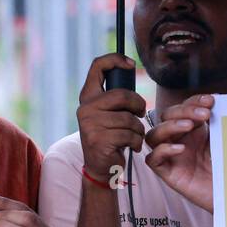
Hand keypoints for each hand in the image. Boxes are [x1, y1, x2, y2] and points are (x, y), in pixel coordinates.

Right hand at [77, 54, 145, 181]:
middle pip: (122, 95)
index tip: (131, 64)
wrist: (100, 167)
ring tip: (134, 136)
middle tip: (141, 113)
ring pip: (128, 118)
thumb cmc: (110, 136)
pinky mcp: (99, 140)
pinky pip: (129, 135)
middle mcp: (86, 108)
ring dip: (138, 129)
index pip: (97, 66)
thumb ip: (115, 97)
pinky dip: (137, 142)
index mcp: (88, 96)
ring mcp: (90, 124)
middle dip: (138, 104)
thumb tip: (130, 70)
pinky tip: (133, 147)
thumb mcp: (109, 113)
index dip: (115, 59)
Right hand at [145, 94, 214, 212]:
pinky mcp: (168, 174)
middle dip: (183, 111)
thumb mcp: (224, 141)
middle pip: (165, 117)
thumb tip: (217, 99)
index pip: (183, 107)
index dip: (193, 101)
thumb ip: (218, 122)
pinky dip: (163, 150)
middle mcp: (179, 140)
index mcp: (192, 130)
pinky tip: (180, 149)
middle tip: (204, 115)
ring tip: (190, 126)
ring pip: (153, 135)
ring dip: (169, 126)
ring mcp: (171, 157)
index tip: (211, 100)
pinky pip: (153, 159)